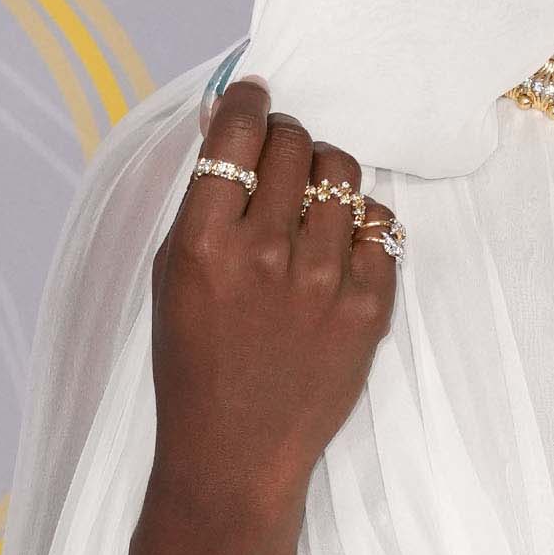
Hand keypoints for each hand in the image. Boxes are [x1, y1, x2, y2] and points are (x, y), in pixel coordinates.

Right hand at [144, 76, 399, 530]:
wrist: (236, 455)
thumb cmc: (195, 364)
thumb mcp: (172, 276)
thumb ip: (201, 201)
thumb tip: (229, 122)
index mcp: (203, 244)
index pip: (237, 134)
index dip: (247, 103)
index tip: (253, 98)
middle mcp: (265, 255)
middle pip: (294, 143)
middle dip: (285, 138)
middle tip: (279, 158)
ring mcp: (324, 282)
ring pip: (343, 172)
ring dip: (325, 173)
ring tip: (311, 201)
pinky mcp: (370, 307)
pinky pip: (381, 224)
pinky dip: (360, 224)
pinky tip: (337, 246)